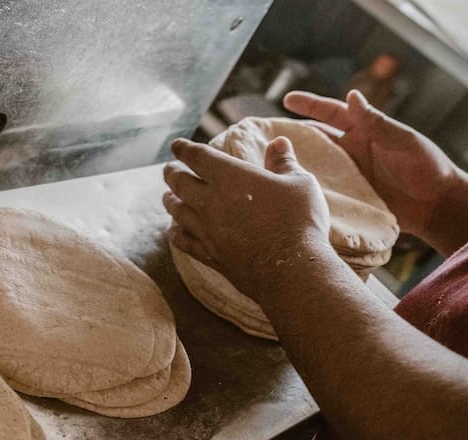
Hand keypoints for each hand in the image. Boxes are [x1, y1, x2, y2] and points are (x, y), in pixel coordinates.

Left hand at [163, 136, 330, 301]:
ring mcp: (207, 230)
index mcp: (230, 177)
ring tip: (167, 197)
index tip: (176, 146)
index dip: (184, 149)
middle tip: (167, 170)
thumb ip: (284, 162)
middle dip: (172, 174)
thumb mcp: (299, 183)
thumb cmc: (299, 222)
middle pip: (181, 184)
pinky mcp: (210, 254)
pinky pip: (184, 242)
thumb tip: (278, 142)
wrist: (291, 270)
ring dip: (170, 202)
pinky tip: (174, 232)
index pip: (198, 157)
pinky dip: (176, 234)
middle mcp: (211, 202)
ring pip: (178, 212)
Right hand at [284, 89, 460, 245]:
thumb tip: (351, 96)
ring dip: (293, 164)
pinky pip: (321, 192)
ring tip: (269, 165)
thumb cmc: (427, 168)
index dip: (309, 105)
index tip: (287, 99)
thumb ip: (377, 122)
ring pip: (313, 166)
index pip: (330, 114)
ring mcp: (347, 175)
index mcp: (363, 132)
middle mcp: (350, 152)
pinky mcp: (347, 198)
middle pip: (314, 140)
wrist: (437, 207)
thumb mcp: (403, 141)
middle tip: (264, 136)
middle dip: (291, 135)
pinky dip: (305, 190)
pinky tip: (288, 192)